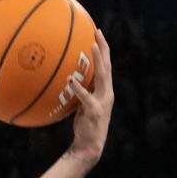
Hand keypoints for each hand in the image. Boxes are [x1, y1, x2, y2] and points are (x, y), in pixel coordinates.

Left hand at [68, 29, 114, 165]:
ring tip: (91, 47)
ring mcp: (102, 101)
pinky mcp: (94, 111)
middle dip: (103, 48)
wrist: (90, 145)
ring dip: (98, 61)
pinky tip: (70, 80)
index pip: (106, 65)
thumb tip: (69, 79)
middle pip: (108, 66)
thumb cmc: (84, 125)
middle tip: (97, 32)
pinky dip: (78, 88)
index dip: (103, 49)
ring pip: (103, 77)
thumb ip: (81, 91)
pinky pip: (85, 97)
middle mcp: (107, 93)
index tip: (97, 33)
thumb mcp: (83, 105)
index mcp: (105, 90)